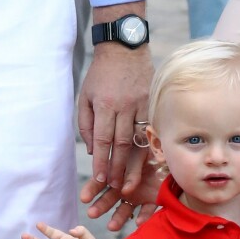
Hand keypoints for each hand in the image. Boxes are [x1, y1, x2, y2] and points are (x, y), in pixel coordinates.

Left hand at [78, 42, 153, 222]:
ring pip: (140, 142)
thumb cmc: (101, 75)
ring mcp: (142, 106)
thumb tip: (94, 151)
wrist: (124, 49)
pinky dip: (148, 152)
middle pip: (123, 145)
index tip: (99, 181)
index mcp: (105, 104)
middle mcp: (125, 106)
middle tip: (115, 189)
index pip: (103, 140)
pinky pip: (151, 133)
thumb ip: (87, 125)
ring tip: (130, 184)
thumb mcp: (85, 96)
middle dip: (118, 170)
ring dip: (135, 166)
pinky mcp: (154, 105)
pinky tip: (147, 167)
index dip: (102, 163)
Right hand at [81, 150, 160, 230]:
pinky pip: (148, 210)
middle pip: (110, 198)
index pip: (101, 181)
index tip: (84, 199)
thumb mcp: (138, 153)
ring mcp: (138, 194)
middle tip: (91, 214)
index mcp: (117, 171)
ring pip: (126, 208)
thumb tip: (124, 190)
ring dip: (118, 218)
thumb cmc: (151, 148)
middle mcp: (125, 185)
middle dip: (100, 206)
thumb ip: (131, 170)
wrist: (172, 152)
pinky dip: (143, 217)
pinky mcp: (153, 199)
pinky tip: (138, 222)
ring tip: (111, 227)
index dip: (92, 189)